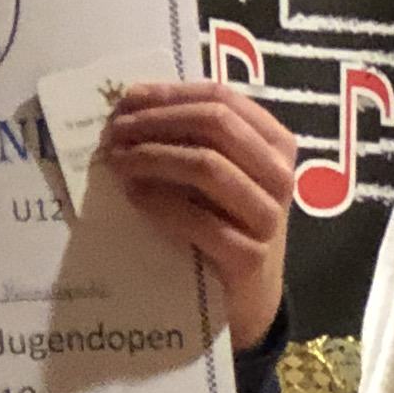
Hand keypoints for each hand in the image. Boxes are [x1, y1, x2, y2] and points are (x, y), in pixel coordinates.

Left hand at [97, 82, 297, 344]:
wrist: (244, 297)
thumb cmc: (223, 224)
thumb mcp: (217, 174)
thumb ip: (187, 138)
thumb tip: (128, 102)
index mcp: (275, 144)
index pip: (222, 98)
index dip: (170, 95)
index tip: (125, 101)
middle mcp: (279, 175)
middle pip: (216, 124)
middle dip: (157, 122)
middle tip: (114, 132)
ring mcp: (268, 217)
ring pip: (207, 165)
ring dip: (153, 156)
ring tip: (117, 160)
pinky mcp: (249, 257)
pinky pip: (198, 220)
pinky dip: (159, 202)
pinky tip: (133, 195)